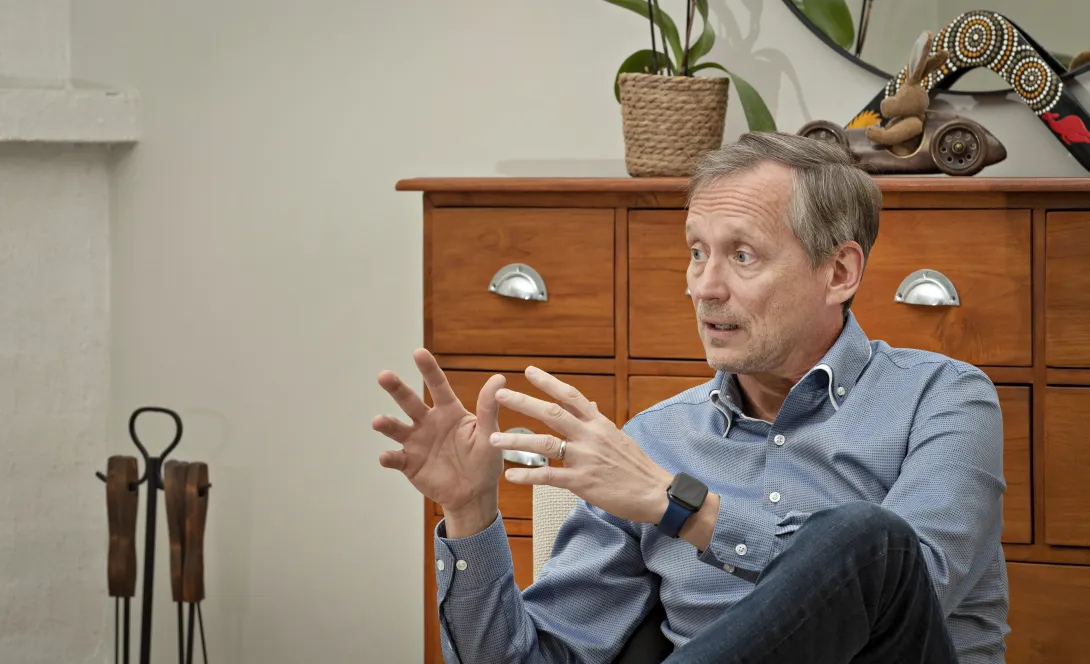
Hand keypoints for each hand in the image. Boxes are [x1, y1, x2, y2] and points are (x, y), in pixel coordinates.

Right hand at [372, 348, 505, 535]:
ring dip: (387, 424)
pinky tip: (385, 456)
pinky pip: (396, 458)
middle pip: (410, 402)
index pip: (438, 386)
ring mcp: (417, 442)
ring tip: (379, 421)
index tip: (418, 352)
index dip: (429, 370)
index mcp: (449, 411)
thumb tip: (499, 378)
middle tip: (384, 376)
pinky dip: (389, 457)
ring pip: (397, 428)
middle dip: (397, 388)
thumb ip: (489, 408)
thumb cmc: (484, 460)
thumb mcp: (489, 433)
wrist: (474, 493)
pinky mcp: (409, 463)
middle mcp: (429, 422)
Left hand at [488, 366, 674, 524]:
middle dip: (523, 403)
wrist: (655, 492)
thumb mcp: (618, 437)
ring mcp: (586, 458)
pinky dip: (528, 475)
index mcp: (598, 423)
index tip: (529, 371)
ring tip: (493, 438)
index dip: (548, 382)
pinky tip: (511, 475)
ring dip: (517, 440)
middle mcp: (590, 436)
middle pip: (552, 413)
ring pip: (545, 444)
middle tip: (500, 395)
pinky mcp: (583, 482)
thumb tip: (592, 405)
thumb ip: (599, 421)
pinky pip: (550, 476)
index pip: (571, 396)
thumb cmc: (636, 465)